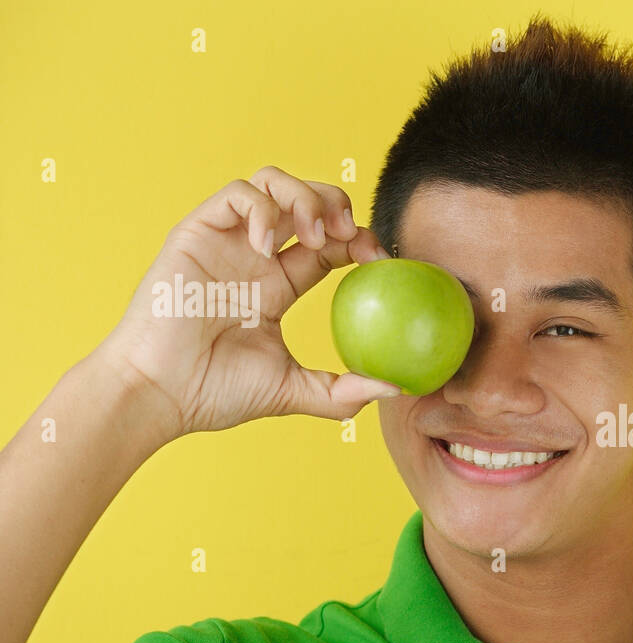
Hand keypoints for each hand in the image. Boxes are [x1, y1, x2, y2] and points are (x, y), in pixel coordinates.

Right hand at [93, 165, 399, 441]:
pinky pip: (237, 194)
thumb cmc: (215, 392)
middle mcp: (255, 256)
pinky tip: (266, 247)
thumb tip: (397, 389)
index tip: (379, 261)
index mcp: (278, 285)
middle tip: (353, 237)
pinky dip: (261, 208)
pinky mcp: (197, 232)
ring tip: (316, 234)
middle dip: (339, 206)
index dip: (360, 242)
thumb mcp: (292, 391)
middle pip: (308, 202)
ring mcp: (227, 241)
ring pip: (274, 183)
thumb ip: (342, 392)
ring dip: (305, 197)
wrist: (159, 393)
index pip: (331, 245)